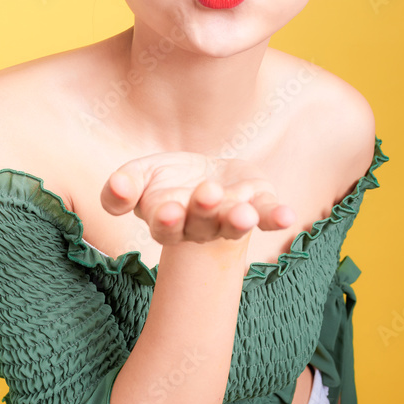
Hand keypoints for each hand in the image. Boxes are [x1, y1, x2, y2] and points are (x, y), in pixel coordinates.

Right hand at [100, 151, 295, 246]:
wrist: (207, 175)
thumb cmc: (167, 180)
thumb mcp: (140, 174)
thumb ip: (123, 185)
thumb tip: (117, 187)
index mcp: (168, 222)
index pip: (164, 226)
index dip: (166, 219)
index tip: (167, 209)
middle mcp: (200, 228)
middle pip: (200, 226)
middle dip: (204, 211)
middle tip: (206, 194)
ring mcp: (229, 217)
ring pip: (233, 225)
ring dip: (238, 220)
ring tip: (243, 213)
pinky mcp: (256, 204)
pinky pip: (267, 214)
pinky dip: (276, 216)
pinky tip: (287, 218)